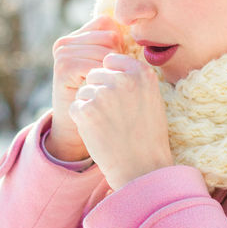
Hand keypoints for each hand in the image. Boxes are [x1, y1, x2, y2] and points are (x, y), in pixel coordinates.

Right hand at [45, 16, 124, 161]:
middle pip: (109, 37)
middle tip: (109, 84)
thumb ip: (117, 47)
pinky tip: (98, 94)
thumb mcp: (110, 70)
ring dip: (112, 74)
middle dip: (117, 61)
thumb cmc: (104, 101)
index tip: (114, 70)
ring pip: (105, 52)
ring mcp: (62, 55)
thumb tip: (138, 25)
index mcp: (76, 38)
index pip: (109, 25)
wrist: (85, 133)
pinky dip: (103, 82)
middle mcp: (65, 43)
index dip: (119, 47)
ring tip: (103, 90)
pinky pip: (95, 66)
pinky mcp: (63, 69)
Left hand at [69, 53, 172, 189]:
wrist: (142, 167)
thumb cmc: (147, 134)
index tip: (120, 99)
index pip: (110, 60)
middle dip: (99, 92)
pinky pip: (75, 107)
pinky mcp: (87, 110)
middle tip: (114, 116)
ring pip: (83, 91)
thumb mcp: (151, 97)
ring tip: (108, 125)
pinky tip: (98, 132)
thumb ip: (133, 76)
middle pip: (95, 74)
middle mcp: (123, 79)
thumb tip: (109, 60)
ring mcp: (104, 93)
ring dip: (90, 106)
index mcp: (141, 72)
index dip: (111, 79)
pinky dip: (82, 120)